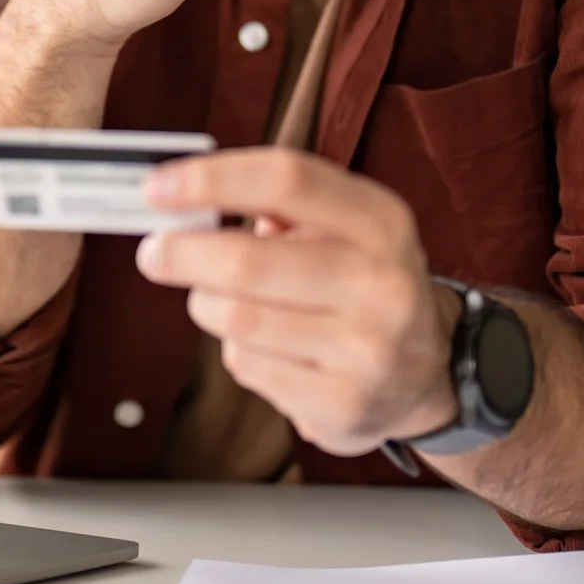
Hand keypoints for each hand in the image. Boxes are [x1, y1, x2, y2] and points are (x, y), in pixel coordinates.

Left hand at [133, 149, 457, 456]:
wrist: (428, 373)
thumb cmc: (362, 283)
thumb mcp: (346, 226)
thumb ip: (277, 202)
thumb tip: (180, 193)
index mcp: (380, 221)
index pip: (287, 179)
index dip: (212, 179)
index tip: (157, 187)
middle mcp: (382, 282)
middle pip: (248, 261)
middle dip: (182, 255)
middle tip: (154, 253)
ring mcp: (368, 349)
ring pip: (237, 320)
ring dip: (209, 307)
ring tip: (220, 302)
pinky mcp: (344, 404)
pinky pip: (248, 368)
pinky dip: (236, 353)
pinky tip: (265, 348)